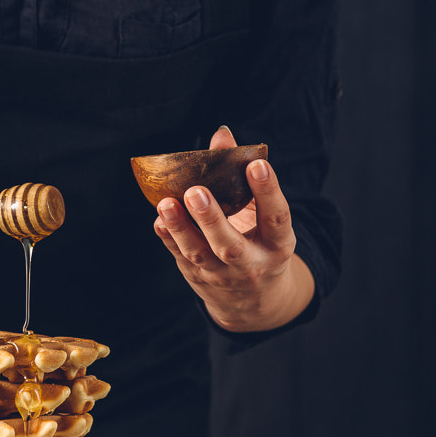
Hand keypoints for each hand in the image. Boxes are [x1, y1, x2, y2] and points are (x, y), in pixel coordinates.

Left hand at [153, 126, 314, 331]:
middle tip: (196, 191)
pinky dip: (168, 238)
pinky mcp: (197, 277)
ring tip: (166, 203)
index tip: (256, 164)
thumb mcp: (262, 216)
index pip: (276, 218)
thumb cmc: (259, 242)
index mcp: (277, 245)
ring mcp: (222, 274)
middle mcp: (251, 263)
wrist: (253, 301)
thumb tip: (221, 135)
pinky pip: (180, 258)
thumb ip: (242, 176)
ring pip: (199, 254)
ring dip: (181, 228)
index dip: (268, 192)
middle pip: (230, 245)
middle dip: (212, 218)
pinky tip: (159, 219)